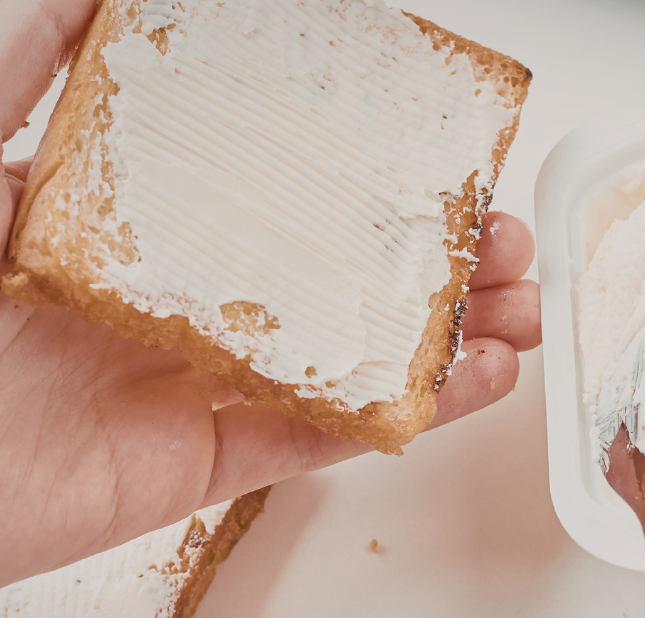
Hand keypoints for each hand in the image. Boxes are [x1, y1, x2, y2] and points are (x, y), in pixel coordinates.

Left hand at [0, 2, 540, 585]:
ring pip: (350, 358)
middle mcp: (182, 294)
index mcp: (143, 216)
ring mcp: (200, 378)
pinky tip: (474, 382)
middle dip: (436, 265)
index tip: (444, 167)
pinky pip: (324, 435)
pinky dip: (409, 412)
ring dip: (445, 340)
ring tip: (520, 317)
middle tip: (503, 248)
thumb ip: (46, 53)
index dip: (375, 179)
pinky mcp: (205, 459)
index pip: (286, 189)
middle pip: (337, 279)